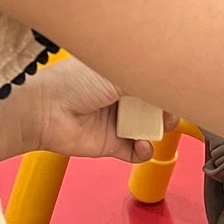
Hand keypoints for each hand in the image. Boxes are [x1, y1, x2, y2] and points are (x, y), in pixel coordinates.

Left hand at [33, 56, 177, 163]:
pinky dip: (143, 151)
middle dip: (167, 109)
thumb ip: (145, 76)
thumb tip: (169, 77)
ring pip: (149, 129)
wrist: (46, 111)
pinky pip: (136, 151)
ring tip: (157, 128)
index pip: (150, 79)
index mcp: (120, 72)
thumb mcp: (117, 71)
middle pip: (154, 105)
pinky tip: (140, 145)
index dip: (164, 85)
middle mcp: (119, 95)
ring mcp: (116, 121)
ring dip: (157, 131)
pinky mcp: (111, 144)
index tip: (178, 88)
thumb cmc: (73, 82)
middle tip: (170, 111)